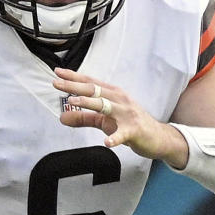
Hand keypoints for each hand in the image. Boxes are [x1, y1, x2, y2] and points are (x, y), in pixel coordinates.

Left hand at [52, 67, 186, 165]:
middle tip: (56, 83)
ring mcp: (128, 114)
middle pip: (94, 90)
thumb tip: (62, 117)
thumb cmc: (130, 125)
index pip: (90, 83)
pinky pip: (123, 134)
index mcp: (112, 94)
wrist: (157, 137)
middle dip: (74, 86)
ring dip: (89, 103)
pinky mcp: (134, 130)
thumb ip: (84, 118)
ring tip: (72, 103)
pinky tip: (107, 142)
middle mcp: (119, 100)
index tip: (57, 73)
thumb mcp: (104, 121)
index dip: (74, 77)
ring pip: (105, 106)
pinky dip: (115, 138)